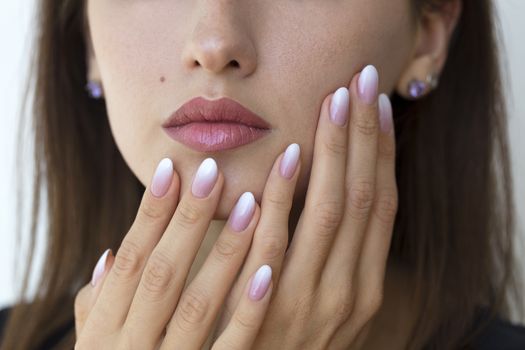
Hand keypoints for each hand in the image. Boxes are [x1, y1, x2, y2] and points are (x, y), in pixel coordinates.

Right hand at [74, 157, 276, 348]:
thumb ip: (102, 306)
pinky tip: (268, 269)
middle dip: (189, 219)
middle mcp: (134, 346)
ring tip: (252, 202)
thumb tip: (110, 255)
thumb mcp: (99, 346)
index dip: (149, 213)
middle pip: (163, 272)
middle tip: (215, 170)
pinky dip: (248, 309)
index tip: (172, 167)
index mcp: (107, 331)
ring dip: (226, 251)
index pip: (131, 260)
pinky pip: (232, 346)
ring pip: (200, 303)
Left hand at [214, 64, 397, 348]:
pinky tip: (286, 156)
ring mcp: (313, 301)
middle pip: (364, 198)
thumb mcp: (327, 303)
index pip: (383, 206)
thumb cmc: (294, 341)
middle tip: (360, 83)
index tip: (378, 106)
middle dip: (364, 137)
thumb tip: (331, 195)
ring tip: (332, 102)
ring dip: (334, 154)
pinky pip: (279, 243)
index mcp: (367, 286)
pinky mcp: (270, 310)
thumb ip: (332, 258)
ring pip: (332, 212)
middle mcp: (351, 291)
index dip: (384, 153)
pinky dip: (285, 198)